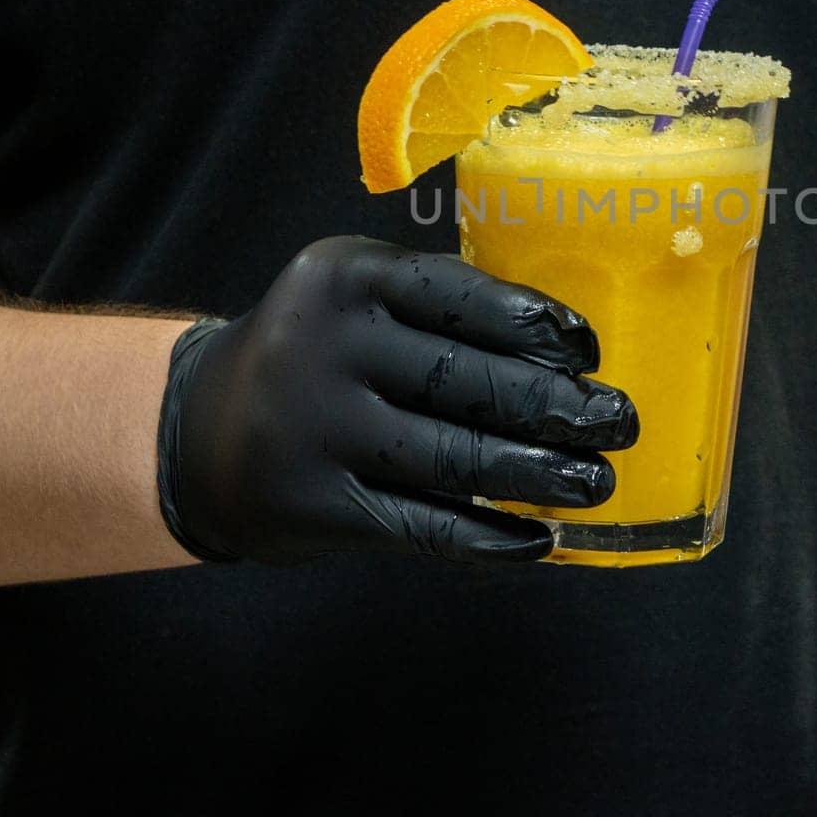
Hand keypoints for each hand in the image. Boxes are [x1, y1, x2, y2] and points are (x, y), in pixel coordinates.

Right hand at [156, 236, 637, 564]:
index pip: (459, 295)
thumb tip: (566, 353)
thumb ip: (437, 309)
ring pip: (452, 457)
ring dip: (538, 475)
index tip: (587, 352)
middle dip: (557, 407)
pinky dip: (488, 538)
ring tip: (596, 483)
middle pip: (465, 379)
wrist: (198, 429)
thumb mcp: (355, 299)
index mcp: (346, 276)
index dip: (534, 325)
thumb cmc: (316, 354)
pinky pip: (420, 525)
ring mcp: (315, 428)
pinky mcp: (314, 503)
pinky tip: (536, 541)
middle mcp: (324, 345)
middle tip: (618, 424)